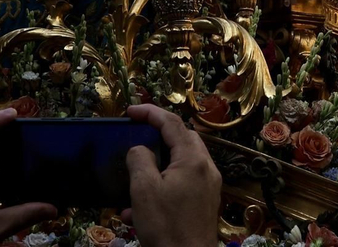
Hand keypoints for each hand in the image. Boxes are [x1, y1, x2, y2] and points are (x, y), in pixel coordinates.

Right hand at [122, 104, 220, 246]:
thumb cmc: (166, 226)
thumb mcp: (144, 190)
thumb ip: (140, 159)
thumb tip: (140, 149)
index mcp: (193, 159)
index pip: (172, 122)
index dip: (150, 112)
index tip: (130, 111)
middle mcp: (206, 168)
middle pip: (182, 139)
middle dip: (157, 135)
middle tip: (136, 135)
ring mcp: (208, 187)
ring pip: (180, 164)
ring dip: (156, 167)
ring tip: (134, 180)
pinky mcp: (205, 203)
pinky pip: (182, 185)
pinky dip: (162, 188)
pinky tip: (139, 212)